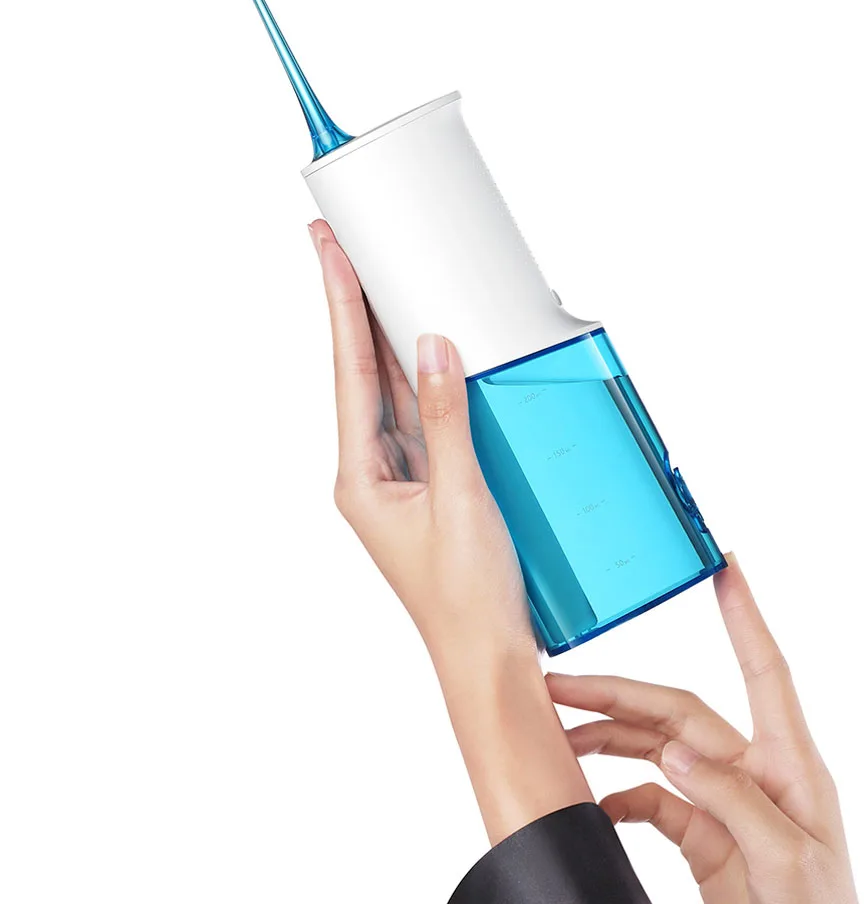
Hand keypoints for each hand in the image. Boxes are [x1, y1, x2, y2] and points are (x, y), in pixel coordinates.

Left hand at [308, 219, 531, 660]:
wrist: (490, 657)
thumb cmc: (467, 597)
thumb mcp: (460, 499)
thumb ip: (446, 420)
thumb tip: (431, 348)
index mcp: (361, 477)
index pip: (348, 373)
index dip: (340, 306)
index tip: (329, 252)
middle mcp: (375, 473)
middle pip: (366, 374)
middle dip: (361, 311)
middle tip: (353, 249)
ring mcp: (405, 479)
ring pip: (398, 394)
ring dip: (396, 341)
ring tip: (393, 285)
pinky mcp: (438, 485)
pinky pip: (430, 419)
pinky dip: (436, 383)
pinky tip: (445, 356)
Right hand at [547, 555, 857, 903]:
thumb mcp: (788, 860)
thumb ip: (733, 800)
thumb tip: (675, 751)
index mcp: (788, 767)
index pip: (764, 671)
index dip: (744, 616)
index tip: (726, 568)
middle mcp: (753, 773)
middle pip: (677, 712)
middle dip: (618, 691)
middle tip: (562, 683)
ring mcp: (725, 804)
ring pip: (657, 749)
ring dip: (609, 737)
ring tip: (563, 733)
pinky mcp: (705, 839)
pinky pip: (654, 803)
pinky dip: (621, 796)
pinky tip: (597, 801)